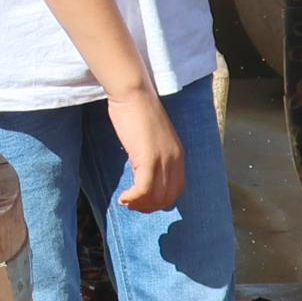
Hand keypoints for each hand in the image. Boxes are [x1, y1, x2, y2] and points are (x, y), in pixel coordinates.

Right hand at [102, 84, 182, 210]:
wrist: (134, 94)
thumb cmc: (137, 110)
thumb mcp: (153, 136)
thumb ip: (154, 153)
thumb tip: (143, 169)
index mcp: (178, 154)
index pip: (176, 188)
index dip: (160, 200)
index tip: (144, 200)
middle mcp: (175, 159)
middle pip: (167, 196)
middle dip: (149, 206)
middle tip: (132, 205)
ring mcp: (163, 160)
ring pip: (156, 196)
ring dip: (140, 204)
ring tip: (126, 202)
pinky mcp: (148, 158)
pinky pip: (143, 189)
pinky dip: (133, 198)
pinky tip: (123, 198)